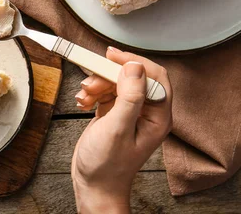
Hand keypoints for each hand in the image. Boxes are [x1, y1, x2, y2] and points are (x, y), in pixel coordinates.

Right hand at [71, 47, 171, 213]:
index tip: (111, 56)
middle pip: (132, 76)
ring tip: (85, 96)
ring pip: (116, 82)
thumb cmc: (107, 166)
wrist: (93, 185)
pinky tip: (84, 102)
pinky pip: (105, 91)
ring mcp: (129, 112)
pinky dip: (92, 92)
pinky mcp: (114, 113)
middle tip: (92, 76)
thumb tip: (135, 68)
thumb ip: (129, 97)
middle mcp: (146, 112)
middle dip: (109, 74)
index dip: (133, 63)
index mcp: (157, 116)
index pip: (154, 76)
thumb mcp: (117, 130)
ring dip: (97, 83)